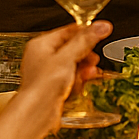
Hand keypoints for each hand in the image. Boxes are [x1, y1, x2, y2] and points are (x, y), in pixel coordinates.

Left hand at [13, 21, 112, 135]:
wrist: (37, 113)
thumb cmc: (43, 85)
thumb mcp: (67, 57)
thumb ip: (86, 41)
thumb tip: (101, 26)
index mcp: (41, 45)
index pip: (68, 31)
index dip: (85, 32)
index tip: (101, 31)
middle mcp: (42, 58)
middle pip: (71, 48)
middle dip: (85, 53)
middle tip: (94, 56)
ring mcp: (48, 73)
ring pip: (72, 64)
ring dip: (84, 68)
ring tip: (90, 70)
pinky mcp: (54, 87)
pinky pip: (71, 78)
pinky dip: (78, 79)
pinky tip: (82, 82)